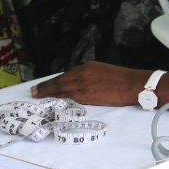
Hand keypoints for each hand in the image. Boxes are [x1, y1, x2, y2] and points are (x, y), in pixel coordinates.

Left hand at [31, 62, 149, 107]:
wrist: (134, 84)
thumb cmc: (123, 80)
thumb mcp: (103, 72)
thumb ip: (90, 77)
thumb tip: (80, 85)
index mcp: (87, 67)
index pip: (65, 75)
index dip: (53, 80)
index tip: (44, 84)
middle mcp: (83, 74)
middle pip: (60, 81)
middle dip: (45, 86)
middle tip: (34, 91)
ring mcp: (84, 84)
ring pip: (61, 89)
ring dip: (47, 93)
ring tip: (37, 95)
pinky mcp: (88, 95)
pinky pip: (69, 97)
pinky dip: (59, 99)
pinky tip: (51, 102)